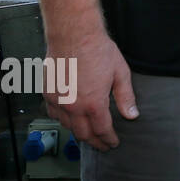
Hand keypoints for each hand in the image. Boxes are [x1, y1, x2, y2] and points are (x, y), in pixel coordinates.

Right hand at [49, 31, 137, 151]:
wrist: (74, 35)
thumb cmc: (98, 50)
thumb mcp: (120, 73)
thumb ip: (125, 97)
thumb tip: (132, 114)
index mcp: (93, 103)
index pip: (102, 130)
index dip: (108, 139)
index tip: (113, 143)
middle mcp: (73, 106)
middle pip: (83, 133)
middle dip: (95, 142)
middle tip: (102, 145)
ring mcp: (58, 100)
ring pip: (67, 126)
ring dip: (79, 133)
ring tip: (88, 135)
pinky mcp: (48, 93)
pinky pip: (53, 114)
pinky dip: (63, 121)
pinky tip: (70, 120)